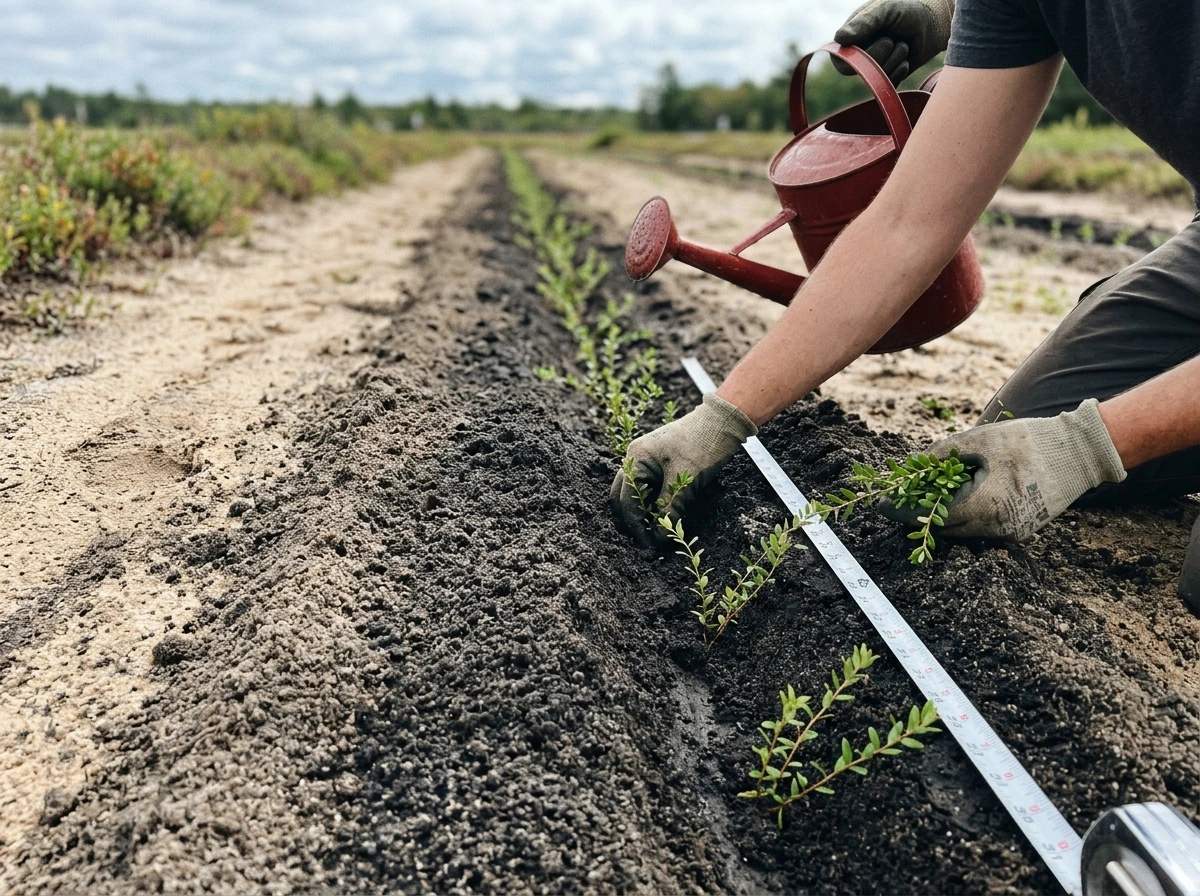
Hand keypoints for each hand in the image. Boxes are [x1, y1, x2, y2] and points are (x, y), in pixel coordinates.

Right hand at [610, 393, 756, 537]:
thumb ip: (670, 507)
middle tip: (648, 542)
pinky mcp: (659, 465)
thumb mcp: (686, 478)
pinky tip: (663, 517)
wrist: (724, 421)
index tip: (649, 544)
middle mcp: (636, 458)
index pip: (628, 500)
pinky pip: (650, 489)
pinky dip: (654, 504)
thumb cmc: (703, 443)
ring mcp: (646, 461)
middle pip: (624, 497)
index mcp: (636, 457)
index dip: (637, 525)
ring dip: (644, 514)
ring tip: (656, 533)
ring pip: (636, 494)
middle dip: (633, 521)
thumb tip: (659, 537)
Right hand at [833, 0, 954, 83]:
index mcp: (852, 35)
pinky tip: (905, 60)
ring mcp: (874, 67)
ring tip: (902, 44)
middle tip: (891, 40)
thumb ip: (863, 23)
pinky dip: (899, 71)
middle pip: (859, 70)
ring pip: (876, 77)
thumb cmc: (908, 9)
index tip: (877, 41)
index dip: (856, 56)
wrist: (934, 22)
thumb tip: (839, 39)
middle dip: (879, 55)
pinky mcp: (889, 77)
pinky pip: (888, 85)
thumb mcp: (885, 10)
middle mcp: (860, 53)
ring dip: (893, 60)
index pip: (841, 57)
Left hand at [883, 399, 1125, 540]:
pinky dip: (967, 515)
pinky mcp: (1021, 530)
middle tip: (899, 498)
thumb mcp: (979, 441)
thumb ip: (941, 455)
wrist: (1078, 453)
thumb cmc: (1027, 442)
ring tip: (926, 495)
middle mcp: (996, 528)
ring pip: (964, 530)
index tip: (879, 506)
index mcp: (983, 507)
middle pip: (945, 528)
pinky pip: (983, 528)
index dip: (902, 511)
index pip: (931, 516)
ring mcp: (1011, 533)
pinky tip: (960, 496)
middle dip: (920, 514)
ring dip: (944, 515)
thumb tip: (913, 465)